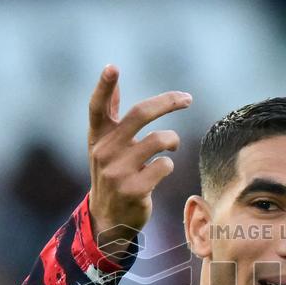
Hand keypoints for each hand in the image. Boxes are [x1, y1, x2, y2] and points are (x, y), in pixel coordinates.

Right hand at [86, 64, 191, 261]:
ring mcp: (118, 171)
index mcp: (97, 137)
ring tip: (171, 146)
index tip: (112, 67)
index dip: (104, 86)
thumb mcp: (105, 143)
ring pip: (159, 139)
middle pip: (140, 114)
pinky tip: (160, 170)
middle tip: (187, 99)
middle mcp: (104, 151)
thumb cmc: (111, 172)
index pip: (98, 107)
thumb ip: (110, 110)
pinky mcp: (134, 189)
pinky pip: (165, 165)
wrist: (109, 217)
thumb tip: (111, 70)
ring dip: (172, 140)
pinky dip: (168, 164)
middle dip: (168, 102)